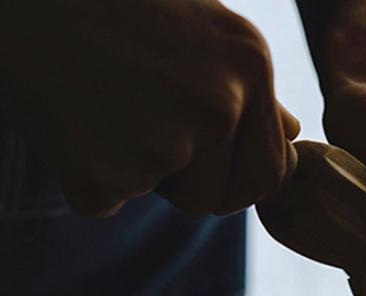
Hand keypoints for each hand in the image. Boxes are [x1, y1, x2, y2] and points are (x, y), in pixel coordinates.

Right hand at [2, 0, 297, 216]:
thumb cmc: (110, 6)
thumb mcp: (201, 31)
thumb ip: (249, 91)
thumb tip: (292, 133)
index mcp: (250, 66)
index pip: (272, 173)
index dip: (235, 179)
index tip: (202, 160)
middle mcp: (220, 103)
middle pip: (226, 200)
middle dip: (194, 186)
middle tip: (143, 126)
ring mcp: (165, 139)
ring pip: (172, 200)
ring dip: (141, 173)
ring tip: (104, 107)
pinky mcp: (107, 171)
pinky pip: (105, 201)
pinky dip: (84, 174)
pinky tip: (67, 116)